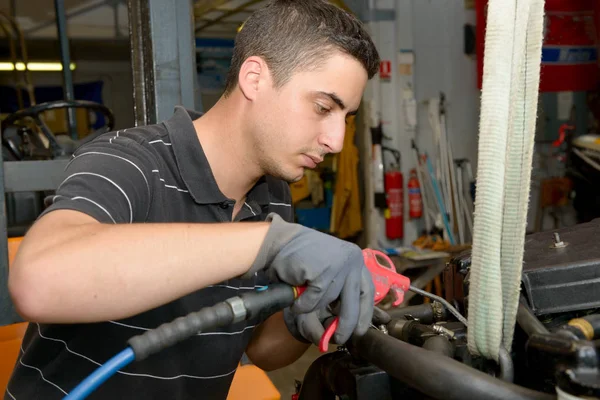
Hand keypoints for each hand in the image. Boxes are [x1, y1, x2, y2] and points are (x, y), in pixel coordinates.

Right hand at [244, 213, 373, 343]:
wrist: (279, 242)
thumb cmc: (301, 261)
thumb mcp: (327, 276)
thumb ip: (338, 296)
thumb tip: (342, 330)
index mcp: (355, 262)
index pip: (367, 292)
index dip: (364, 314)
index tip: (359, 331)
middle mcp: (352, 261)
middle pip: (353, 303)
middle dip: (345, 325)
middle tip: (338, 338)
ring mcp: (339, 264)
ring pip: (330, 302)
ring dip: (313, 306)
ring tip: (302, 295)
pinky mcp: (323, 269)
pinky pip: (315, 299)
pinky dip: (303, 302)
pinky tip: (296, 291)